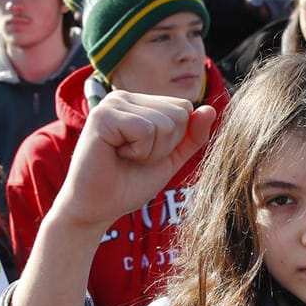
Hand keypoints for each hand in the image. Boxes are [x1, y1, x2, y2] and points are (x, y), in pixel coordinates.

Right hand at [51, 92, 217, 236]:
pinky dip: (138, 151)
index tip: (146, 155)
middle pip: (179, 112)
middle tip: (135, 158)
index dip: (174, 141)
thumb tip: (210, 109)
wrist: (95, 209)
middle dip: (165, 146)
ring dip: (151, 151)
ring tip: (125, 157)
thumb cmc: (127, 184)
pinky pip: (145, 129)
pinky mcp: (102, 116)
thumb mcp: (169, 160)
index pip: (185, 108)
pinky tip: (116, 155)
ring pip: (164, 122)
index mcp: (139, 103)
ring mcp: (112, 103)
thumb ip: (191, 136)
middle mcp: (124, 97)